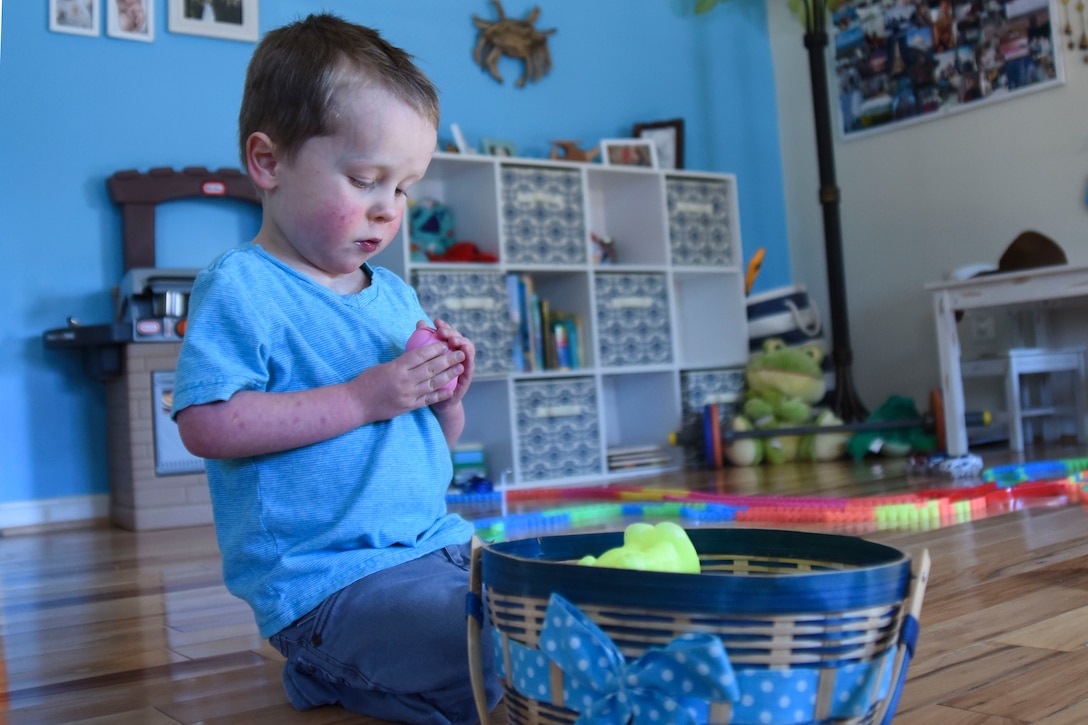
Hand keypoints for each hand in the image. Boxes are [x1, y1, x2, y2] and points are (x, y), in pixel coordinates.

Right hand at [346, 321, 466, 421]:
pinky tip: (450, 390)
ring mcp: (407, 395)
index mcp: (396, 368)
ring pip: (432, 383)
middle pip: (430, 368)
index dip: (434, 349)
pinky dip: (439, 395)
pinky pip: (427, 400)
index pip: (419, 355)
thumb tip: (416, 355)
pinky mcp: (408, 407)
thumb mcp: (382, 366)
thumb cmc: (366, 382)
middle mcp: (404, 381)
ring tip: (460, 368)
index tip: (445, 343)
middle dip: (448, 360)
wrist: (356, 405)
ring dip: (449, 375)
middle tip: (460, 353)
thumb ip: (400, 362)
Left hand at [428, 318, 474, 412]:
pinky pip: (469, 366)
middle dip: (452, 332)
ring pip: (467, 349)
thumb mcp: (424, 360)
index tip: (436, 322)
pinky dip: (468, 357)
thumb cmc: (429, 380)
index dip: (444, 326)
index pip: (448, 334)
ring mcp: (464, 366)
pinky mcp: (467, 377)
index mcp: (448, 350)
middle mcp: (458, 356)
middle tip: (443, 331)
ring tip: (453, 340)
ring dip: (462, 342)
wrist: (437, 403)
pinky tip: (464, 352)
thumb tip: (420, 323)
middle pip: (458, 339)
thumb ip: (423, 341)